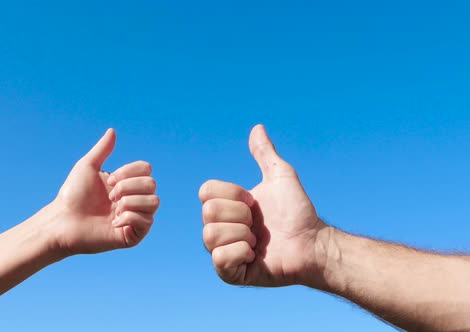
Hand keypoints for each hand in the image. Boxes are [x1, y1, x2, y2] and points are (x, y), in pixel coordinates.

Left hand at [50, 129, 159, 254]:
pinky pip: (147, 222)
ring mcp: (134, 218)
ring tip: (113, 209)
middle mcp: (134, 200)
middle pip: (152, 184)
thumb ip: (102, 150)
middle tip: (109, 195)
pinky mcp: (132, 236)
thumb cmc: (72, 195)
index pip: (147, 170)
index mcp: (126, 184)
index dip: (129, 172)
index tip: (108, 180)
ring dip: (131, 202)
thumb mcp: (87, 167)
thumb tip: (112, 131)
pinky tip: (112, 222)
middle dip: (128, 187)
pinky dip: (129, 217)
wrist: (63, 221)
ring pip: (154, 202)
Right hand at [200, 125, 326, 286]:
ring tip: (259, 241)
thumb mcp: (280, 176)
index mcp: (226, 207)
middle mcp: (220, 228)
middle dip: (241, 215)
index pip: (206, 192)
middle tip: (259, 224)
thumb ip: (265, 154)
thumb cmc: (298, 212)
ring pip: (211, 235)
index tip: (255, 202)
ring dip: (243, 235)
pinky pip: (220, 259)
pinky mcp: (231, 273)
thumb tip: (257, 128)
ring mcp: (224, 251)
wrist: (313, 243)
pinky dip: (241, 253)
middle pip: (207, 212)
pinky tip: (256, 256)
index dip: (233, 194)